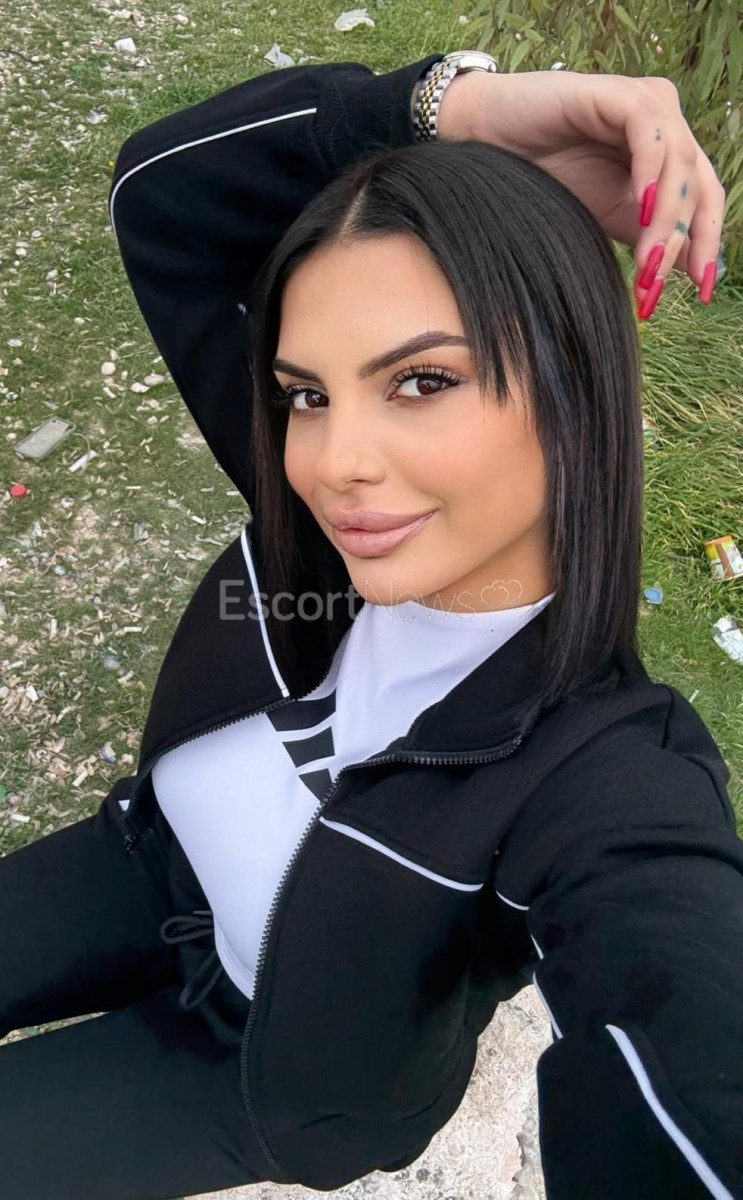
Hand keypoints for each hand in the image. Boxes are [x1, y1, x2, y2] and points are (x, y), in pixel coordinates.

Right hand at [436, 69, 724, 318]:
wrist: (486, 150)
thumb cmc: (543, 182)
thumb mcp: (606, 218)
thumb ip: (649, 237)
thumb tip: (690, 269)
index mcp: (667, 153)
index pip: (704, 197)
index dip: (706, 241)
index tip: (702, 290)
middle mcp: (665, 123)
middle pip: (699, 182)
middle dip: (685, 238)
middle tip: (656, 284)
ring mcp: (644, 104)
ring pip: (679, 162)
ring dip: (666, 218)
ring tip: (646, 262)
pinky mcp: (618, 92)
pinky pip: (649, 130)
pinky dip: (651, 170)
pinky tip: (640, 206)